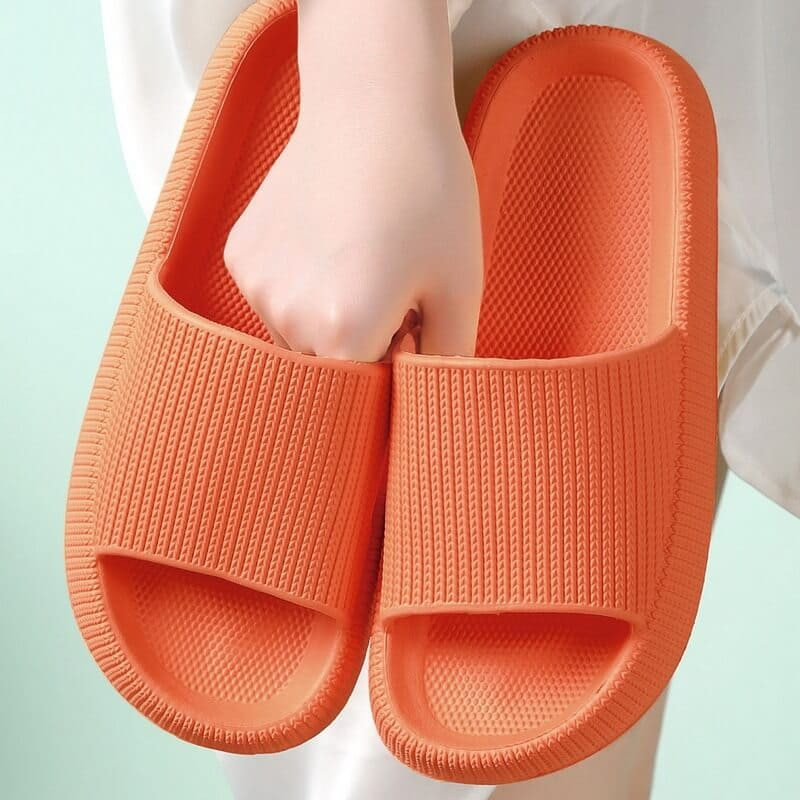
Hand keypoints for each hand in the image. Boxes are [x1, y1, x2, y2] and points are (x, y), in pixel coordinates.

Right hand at [224, 0, 482, 361]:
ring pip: (298, 339)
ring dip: (329, 322)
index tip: (413, 325)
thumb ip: (448, 360)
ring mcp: (256, 286)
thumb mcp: (461, 284)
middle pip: (329, 368)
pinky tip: (327, 243)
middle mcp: (288, 318)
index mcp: (344, 333)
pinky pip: (275, 300)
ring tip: (360, 262)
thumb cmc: (426, 189)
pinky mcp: (241, 256)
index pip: (367, 390)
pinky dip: (302, 290)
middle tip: (392, 288)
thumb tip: (427, 394)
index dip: (395, 362)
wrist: (371, 105)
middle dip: (363, 346)